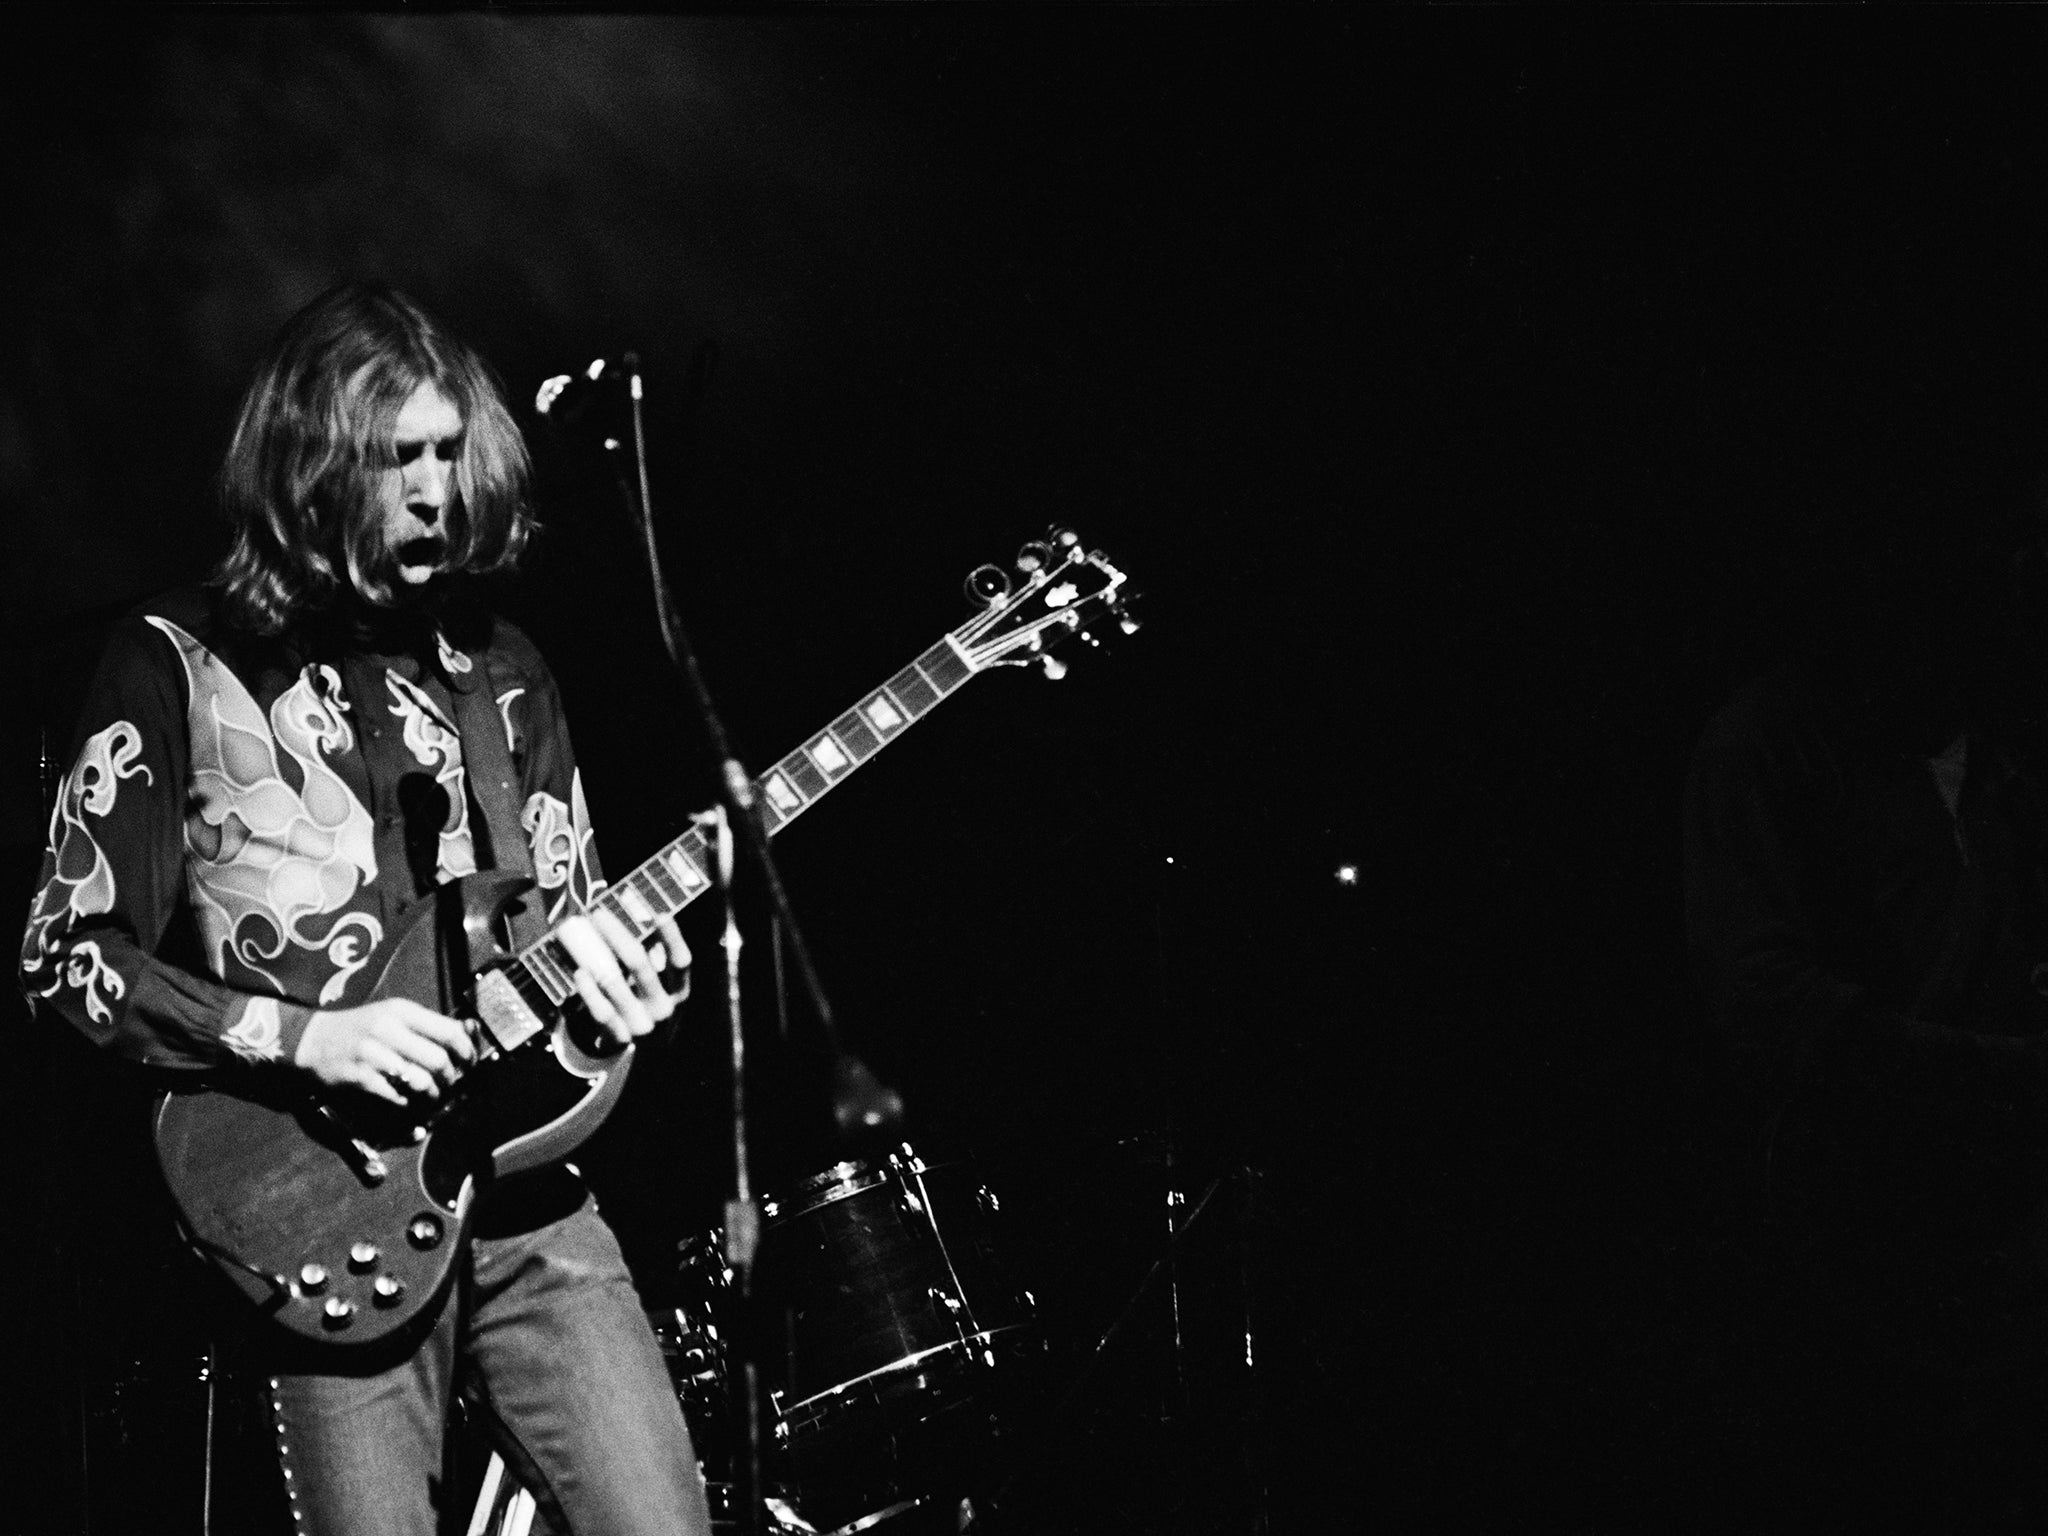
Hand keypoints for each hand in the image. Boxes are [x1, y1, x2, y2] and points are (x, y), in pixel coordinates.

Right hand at [294, 998, 477, 1106]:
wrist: (310, 1039)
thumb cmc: (360, 1028)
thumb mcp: (394, 1015)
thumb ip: (429, 1024)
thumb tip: (471, 1029)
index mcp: (401, 1011)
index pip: (449, 1031)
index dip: (467, 1051)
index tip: (470, 1062)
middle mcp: (388, 1029)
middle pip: (439, 1060)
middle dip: (451, 1079)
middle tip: (449, 1085)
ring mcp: (372, 1054)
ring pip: (421, 1081)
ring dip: (432, 1095)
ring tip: (431, 1097)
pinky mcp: (359, 1078)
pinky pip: (396, 1097)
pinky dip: (408, 1104)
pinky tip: (407, 1102)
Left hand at [555, 908, 691, 1049]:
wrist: (649, 1053)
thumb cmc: (652, 1005)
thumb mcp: (663, 986)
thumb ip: (656, 957)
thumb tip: (639, 914)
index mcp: (680, 991)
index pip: (680, 961)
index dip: (672, 937)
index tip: (659, 913)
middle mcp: (664, 1008)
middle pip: (640, 965)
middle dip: (617, 935)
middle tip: (598, 914)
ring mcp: (642, 1025)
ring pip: (616, 985)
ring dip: (597, 957)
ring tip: (582, 937)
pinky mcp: (621, 1038)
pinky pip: (600, 1010)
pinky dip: (589, 990)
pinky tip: (580, 972)